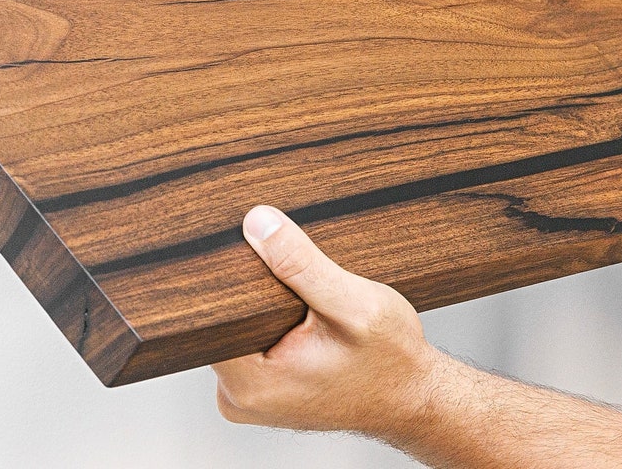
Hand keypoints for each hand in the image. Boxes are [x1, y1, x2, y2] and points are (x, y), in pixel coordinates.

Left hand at [212, 206, 438, 434]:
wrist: (413, 397)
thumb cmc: (391, 361)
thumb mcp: (355, 304)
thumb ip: (302, 265)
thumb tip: (258, 223)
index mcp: (250, 384)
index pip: (207, 312)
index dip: (228, 271)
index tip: (251, 245)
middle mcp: (239, 396)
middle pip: (220, 316)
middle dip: (253, 284)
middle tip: (290, 266)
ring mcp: (249, 394)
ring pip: (238, 323)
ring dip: (266, 299)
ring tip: (302, 292)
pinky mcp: (262, 385)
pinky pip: (252, 336)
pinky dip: (274, 315)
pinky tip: (302, 308)